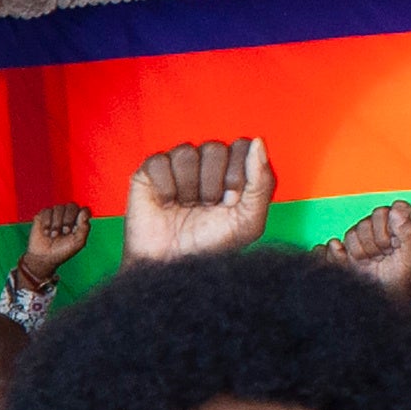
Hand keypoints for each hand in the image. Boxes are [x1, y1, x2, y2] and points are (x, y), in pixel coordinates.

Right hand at [9, 201, 89, 285]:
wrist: (44, 257)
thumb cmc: (63, 251)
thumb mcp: (78, 243)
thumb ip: (84, 228)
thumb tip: (84, 213)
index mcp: (79, 221)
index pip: (84, 210)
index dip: (80, 218)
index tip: (74, 229)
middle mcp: (68, 215)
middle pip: (72, 206)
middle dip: (68, 219)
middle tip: (64, 232)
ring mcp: (55, 214)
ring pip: (58, 207)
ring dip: (56, 223)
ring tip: (53, 235)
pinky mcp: (43, 215)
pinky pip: (46, 211)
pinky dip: (46, 222)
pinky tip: (46, 232)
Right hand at [122, 137, 272, 263]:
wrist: (173, 267)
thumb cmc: (211, 246)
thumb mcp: (249, 221)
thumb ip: (262, 182)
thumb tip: (259, 142)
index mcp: (232, 170)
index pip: (242, 146)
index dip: (238, 174)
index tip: (231, 202)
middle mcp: (205, 165)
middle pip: (215, 148)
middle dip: (212, 184)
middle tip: (207, 207)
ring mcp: (176, 167)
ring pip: (186, 152)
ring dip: (189, 188)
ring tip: (186, 207)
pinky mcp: (149, 173)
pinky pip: (159, 162)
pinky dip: (165, 188)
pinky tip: (165, 204)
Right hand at [328, 199, 410, 305]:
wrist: (387, 297)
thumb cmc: (404, 278)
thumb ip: (408, 231)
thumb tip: (396, 207)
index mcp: (400, 222)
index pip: (387, 211)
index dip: (387, 228)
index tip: (394, 244)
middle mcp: (381, 225)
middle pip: (366, 222)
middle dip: (374, 244)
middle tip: (385, 256)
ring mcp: (363, 235)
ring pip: (351, 234)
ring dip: (362, 253)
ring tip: (374, 262)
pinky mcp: (348, 247)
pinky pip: (335, 245)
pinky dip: (343, 257)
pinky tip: (357, 264)